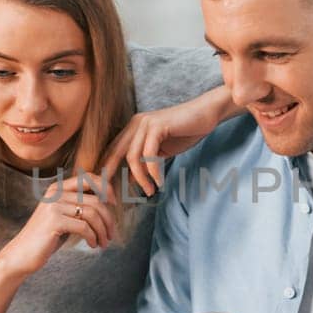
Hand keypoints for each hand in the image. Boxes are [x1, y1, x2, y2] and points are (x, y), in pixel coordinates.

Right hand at [0, 173, 116, 279]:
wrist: (22, 253)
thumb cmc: (46, 236)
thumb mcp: (63, 216)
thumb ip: (78, 205)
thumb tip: (107, 199)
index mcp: (58, 188)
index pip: (88, 177)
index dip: (106, 188)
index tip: (114, 203)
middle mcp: (55, 194)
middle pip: (95, 200)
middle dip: (108, 219)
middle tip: (111, 234)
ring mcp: (54, 206)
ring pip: (92, 214)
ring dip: (102, 231)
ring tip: (103, 243)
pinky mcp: (54, 221)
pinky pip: (84, 227)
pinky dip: (93, 237)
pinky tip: (92, 245)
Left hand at [101, 86, 234, 196]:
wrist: (205, 114)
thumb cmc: (184, 132)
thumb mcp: (160, 151)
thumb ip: (144, 162)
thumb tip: (129, 180)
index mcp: (132, 129)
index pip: (111, 152)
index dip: (107, 172)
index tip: (110, 193)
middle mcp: (134, 124)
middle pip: (114, 154)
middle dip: (112, 177)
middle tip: (116, 198)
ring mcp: (144, 123)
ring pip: (132, 157)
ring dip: (141, 179)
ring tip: (150, 191)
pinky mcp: (157, 125)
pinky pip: (149, 154)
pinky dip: (153, 171)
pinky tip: (159, 182)